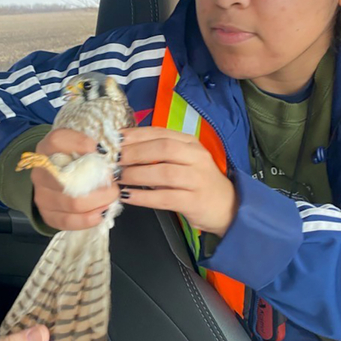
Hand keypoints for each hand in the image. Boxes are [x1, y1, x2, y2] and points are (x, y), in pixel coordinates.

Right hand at [31, 129, 119, 230]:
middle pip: (67, 178)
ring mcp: (41, 194)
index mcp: (46, 148)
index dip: (79, 143)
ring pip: (72, 203)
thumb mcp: (80, 146)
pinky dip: (88, 219)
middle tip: (114, 183)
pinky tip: (101, 213)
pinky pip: (67, 221)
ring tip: (111, 198)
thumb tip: (110, 153)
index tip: (102, 150)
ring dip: (98, 202)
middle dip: (99, 183)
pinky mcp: (47, 214)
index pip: (56, 141)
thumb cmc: (74, 160)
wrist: (57, 178)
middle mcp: (40, 171)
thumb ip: (92, 145)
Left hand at [118, 126, 237, 235]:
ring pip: (163, 173)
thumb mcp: (182, 160)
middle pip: (162, 149)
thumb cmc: (197, 181)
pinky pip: (165, 198)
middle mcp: (196, 158)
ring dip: (136, 174)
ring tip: (118, 178)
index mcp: (190, 143)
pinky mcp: (195, 201)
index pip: (160, 133)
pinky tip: (127, 196)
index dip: (135, 135)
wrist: (228, 207)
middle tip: (113, 159)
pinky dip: (143, 197)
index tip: (114, 139)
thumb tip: (123, 147)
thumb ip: (158, 152)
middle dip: (134, 152)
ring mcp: (198, 179)